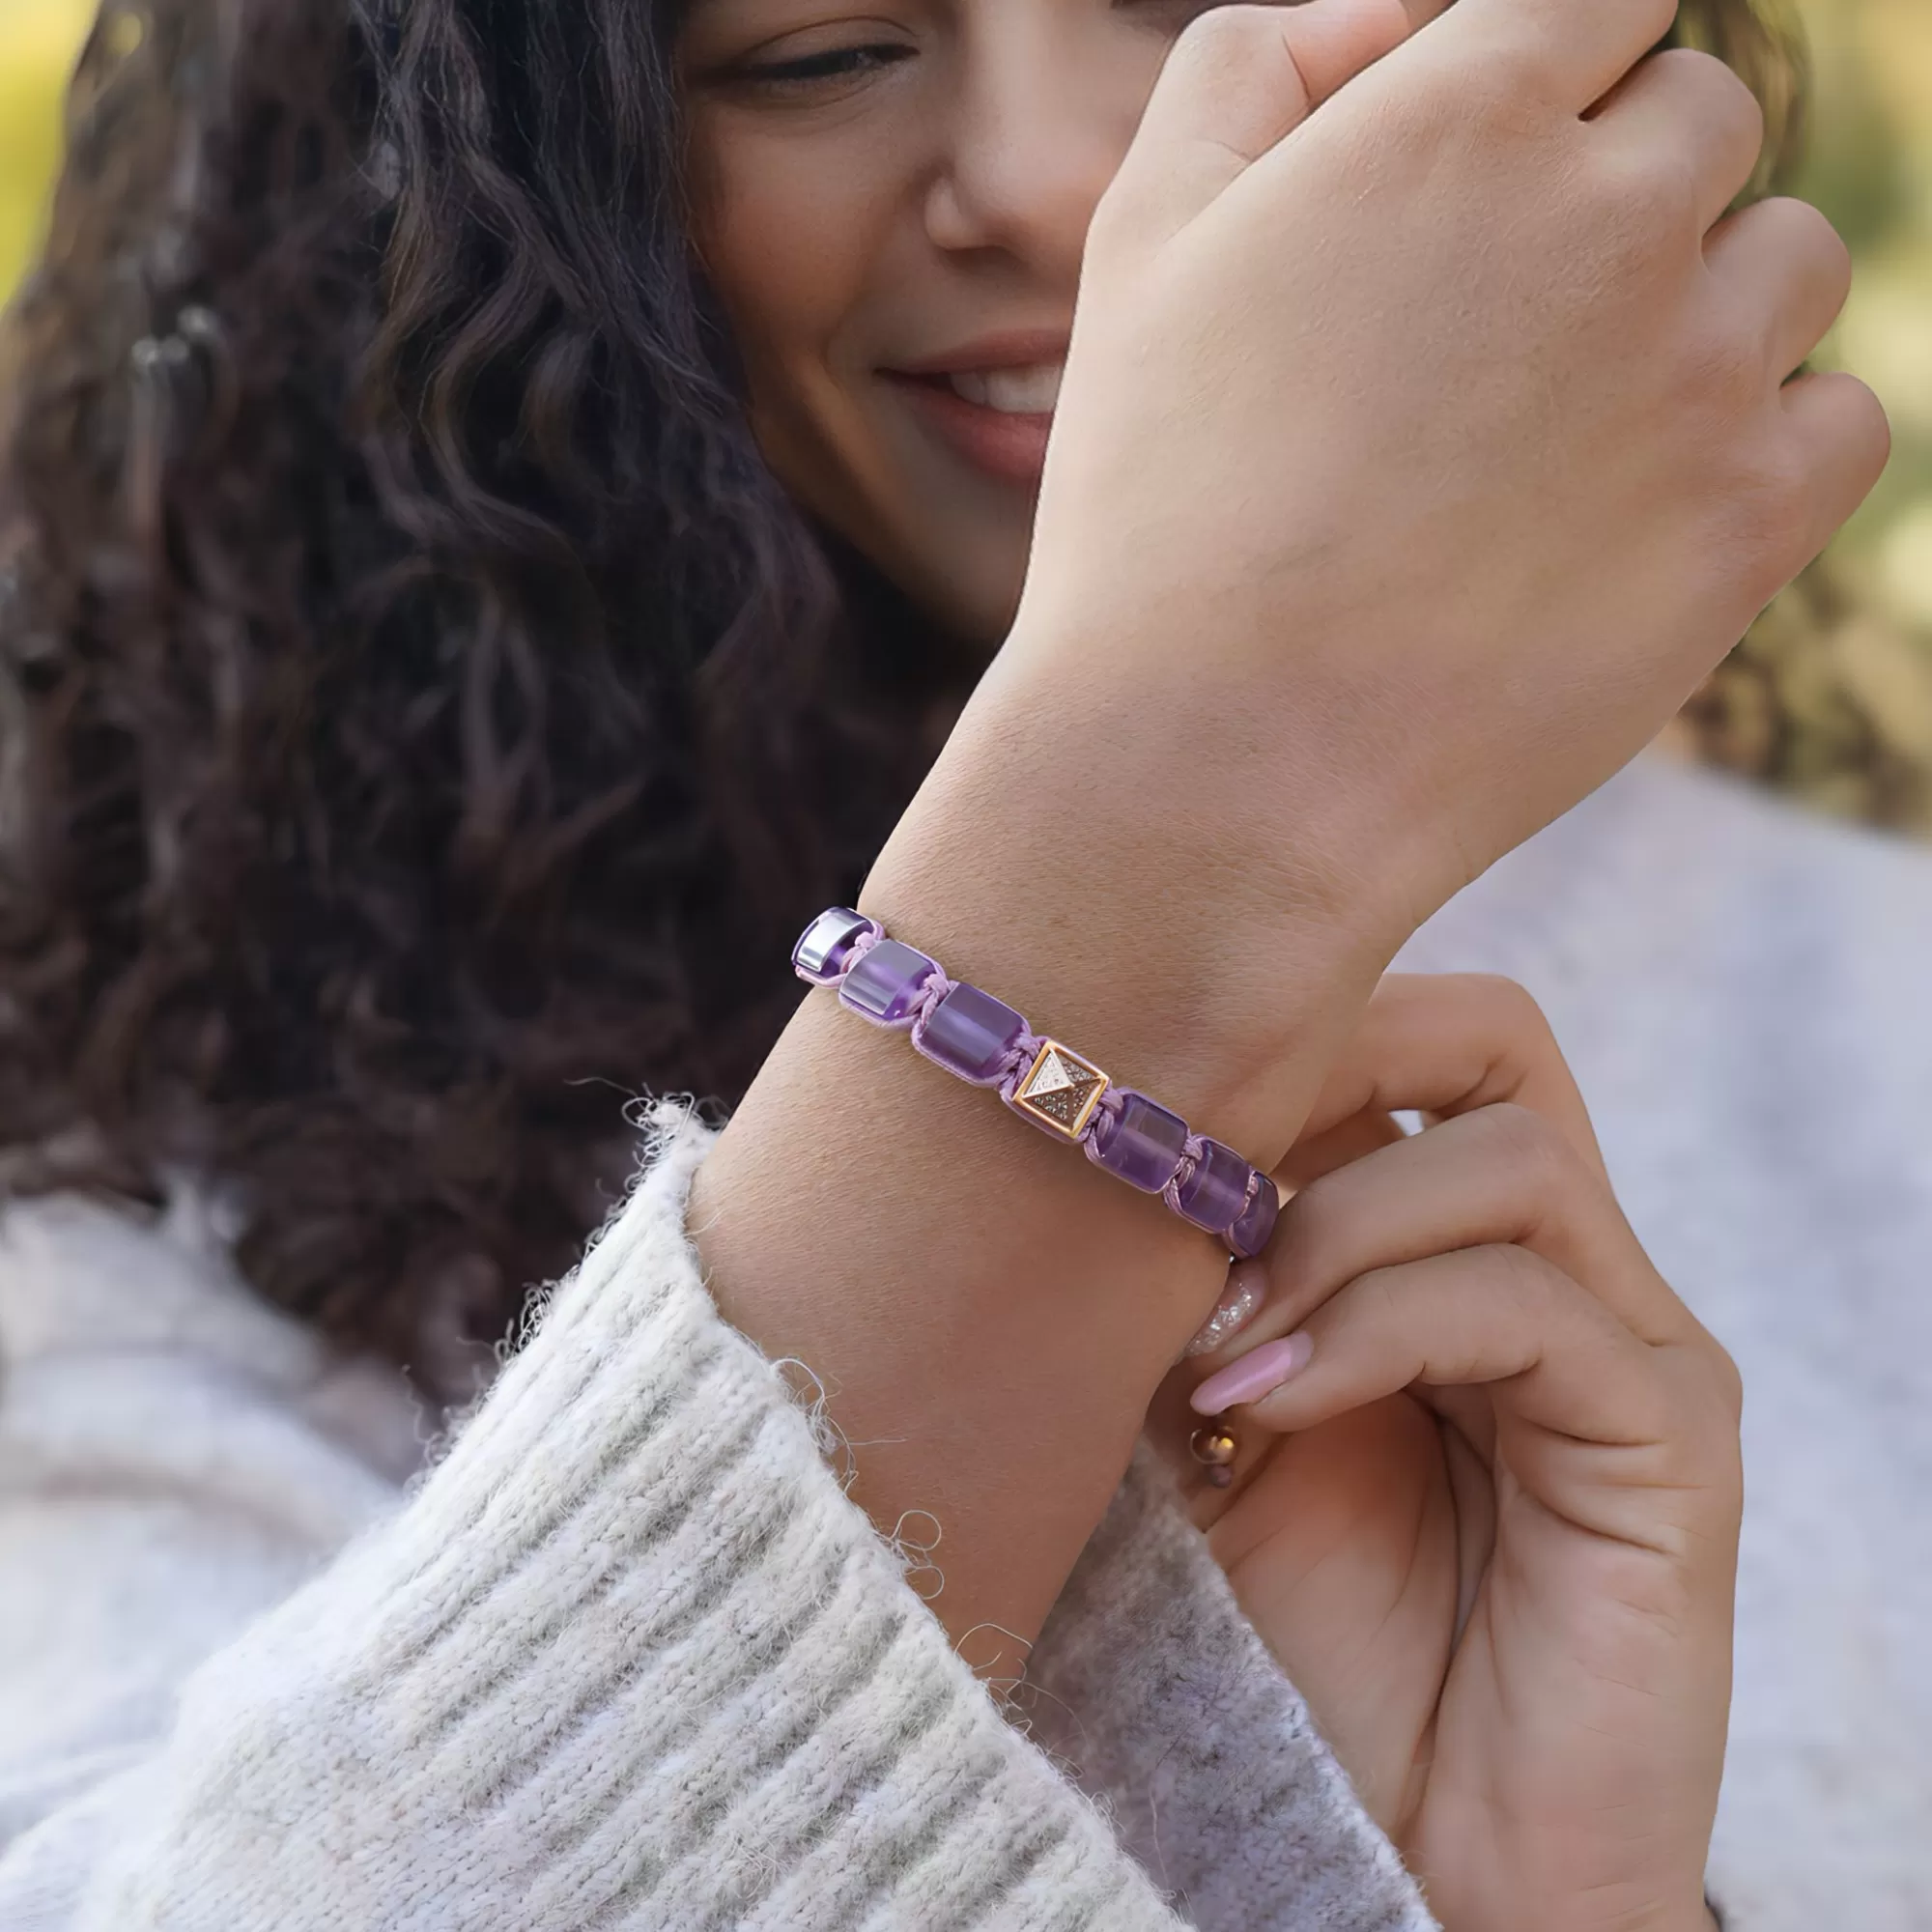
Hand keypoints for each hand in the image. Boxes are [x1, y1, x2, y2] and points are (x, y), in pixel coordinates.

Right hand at [874, 0, 1886, 1150]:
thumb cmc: (1155, 509)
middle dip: (1623, 192)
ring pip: (1790, 262)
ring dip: (1703, 311)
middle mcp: (1610, 213)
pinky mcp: (1749, 521)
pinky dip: (1770, 439)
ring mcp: (1698, 369)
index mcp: (1459, 116)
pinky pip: (1843, 416)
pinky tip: (1649, 500)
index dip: (1552, 79)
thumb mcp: (1140, 242)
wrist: (1213, 759)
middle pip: (1705, 120)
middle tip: (1510, 330)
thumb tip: (1396, 20)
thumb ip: (1256, 67)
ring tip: (1567, 433)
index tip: (1501, 179)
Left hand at [1154, 976, 1740, 1931]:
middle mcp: (1559, 1262)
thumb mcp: (1202, 1417)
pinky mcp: (1672, 1435)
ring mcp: (1629, 1339)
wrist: (1396, 1842)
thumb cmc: (1296, 1635)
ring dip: (1332, 1231)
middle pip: (1493, 1035)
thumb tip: (1102, 1142)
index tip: (1134, 1121)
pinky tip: (1267, 1405)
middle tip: (1191, 1187)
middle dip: (1327, 1072)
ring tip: (1217, 1352)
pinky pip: (1534, 1304)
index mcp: (1452, 1240)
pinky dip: (1379, 1329)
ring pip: (1509, 1154)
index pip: (1411, 1033)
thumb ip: (1190, 1277)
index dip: (1281, 1037)